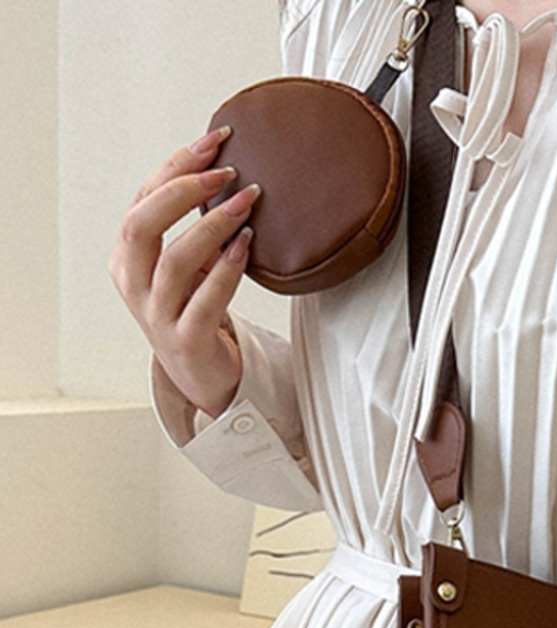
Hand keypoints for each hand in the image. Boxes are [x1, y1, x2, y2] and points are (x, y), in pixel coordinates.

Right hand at [108, 125, 261, 418]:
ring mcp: (156, 314)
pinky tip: (247, 245)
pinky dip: (227, 269)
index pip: (143, 199)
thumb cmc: (195, 310)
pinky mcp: (186, 340)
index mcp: (126, 257)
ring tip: (247, 201)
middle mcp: (133, 283)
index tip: (214, 140)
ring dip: (213, 225)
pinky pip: (206, 299)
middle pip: (143, 223)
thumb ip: (193, 226)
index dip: (176, 165)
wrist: (202, 375)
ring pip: (176, 260)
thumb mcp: (188, 264)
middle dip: (184, 189)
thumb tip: (225, 170)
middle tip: (226, 172)